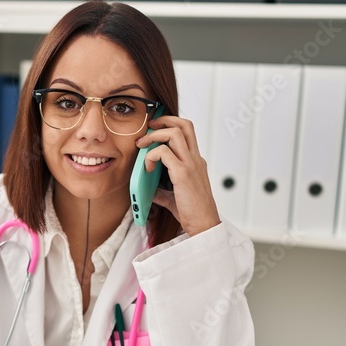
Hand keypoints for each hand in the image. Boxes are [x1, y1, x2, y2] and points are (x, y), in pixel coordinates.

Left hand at [135, 115, 220, 235]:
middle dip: (163, 120)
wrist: (204, 225)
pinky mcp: (182, 173)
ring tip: (141, 146)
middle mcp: (195, 159)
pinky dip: (151, 156)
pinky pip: (163, 153)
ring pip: (174, 133)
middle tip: (147, 129)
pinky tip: (147, 168)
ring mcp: (190, 164)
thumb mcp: (175, 198)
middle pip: (183, 124)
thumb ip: (163, 191)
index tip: (154, 128)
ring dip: (153, 136)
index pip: (186, 132)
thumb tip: (149, 190)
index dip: (170, 124)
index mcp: (195, 161)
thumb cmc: (192, 213)